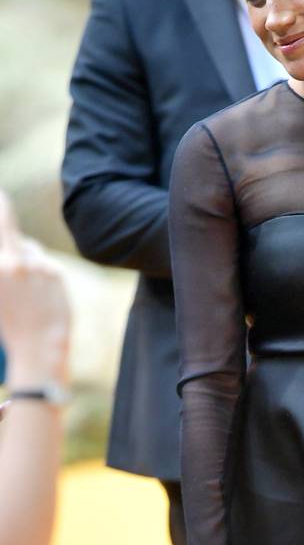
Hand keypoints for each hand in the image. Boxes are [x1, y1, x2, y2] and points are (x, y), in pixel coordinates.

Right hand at [0, 192, 69, 387]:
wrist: (39, 349)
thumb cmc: (9, 330)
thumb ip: (3, 267)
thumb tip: (11, 248)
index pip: (2, 221)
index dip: (0, 204)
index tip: (0, 195)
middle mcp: (16, 262)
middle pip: (8, 226)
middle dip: (2, 215)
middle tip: (0, 204)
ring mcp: (38, 267)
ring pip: (28, 248)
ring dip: (23, 255)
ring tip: (19, 282)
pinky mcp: (56, 274)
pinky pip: (43, 264)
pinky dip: (39, 270)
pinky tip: (36, 290)